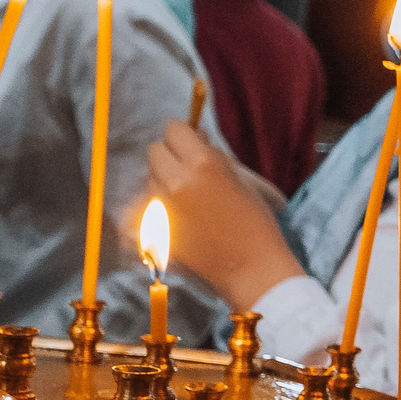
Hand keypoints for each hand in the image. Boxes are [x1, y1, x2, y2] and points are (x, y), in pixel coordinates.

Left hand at [143, 120, 306, 308]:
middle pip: (155, 151)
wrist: (252, 270)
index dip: (185, 136)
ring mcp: (161, 206)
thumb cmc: (257, 224)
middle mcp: (176, 181)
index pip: (174, 129)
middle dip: (170, 157)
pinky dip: (154, 207)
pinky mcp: (154, 228)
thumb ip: (216, 156)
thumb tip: (198, 138)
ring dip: (163, 182)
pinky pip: (143, 206)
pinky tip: (174, 216)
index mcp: (203, 164)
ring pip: (149, 178)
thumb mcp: (244, 180)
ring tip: (187, 200)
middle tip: (190, 173)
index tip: (194, 146)